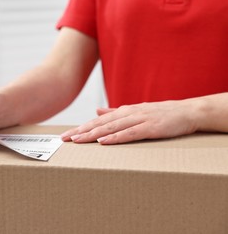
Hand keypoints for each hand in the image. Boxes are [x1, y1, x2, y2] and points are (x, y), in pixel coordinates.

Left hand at [61, 100, 197, 144]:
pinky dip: (116, 138)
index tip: (66, 135)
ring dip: (93, 134)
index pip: (98, 121)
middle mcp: (128, 114)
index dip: (81, 127)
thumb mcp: (135, 111)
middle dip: (81, 131)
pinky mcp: (150, 128)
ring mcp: (139, 120)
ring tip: (78, 140)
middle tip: (65, 138)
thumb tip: (97, 111)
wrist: (186, 112)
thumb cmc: (160, 113)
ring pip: (112, 128)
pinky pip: (130, 133)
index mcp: (123, 111)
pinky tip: (103, 142)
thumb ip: (115, 112)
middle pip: (100, 124)